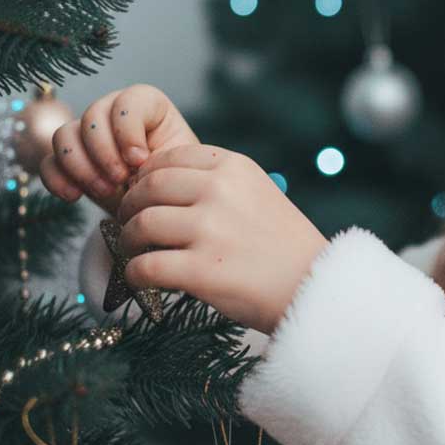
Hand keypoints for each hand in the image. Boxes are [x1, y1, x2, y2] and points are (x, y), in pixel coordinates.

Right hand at [39, 84, 199, 217]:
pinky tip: (74, 196)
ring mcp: (87, 135)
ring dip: (81, 166)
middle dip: (104, 152)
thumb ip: (161, 157)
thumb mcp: (178, 167)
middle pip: (92, 116)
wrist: (160, 207)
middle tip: (120, 180)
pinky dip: (57, 179)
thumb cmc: (175, 182)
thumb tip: (134, 162)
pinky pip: (48, 162)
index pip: (128, 101)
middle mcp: (113, 113)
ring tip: (105, 191)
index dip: (128, 130)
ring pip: (64, 135)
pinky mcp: (69, 161)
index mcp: (148, 106)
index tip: (140, 160)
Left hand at [115, 143, 329, 334]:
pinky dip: (135, 275)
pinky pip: (144, 267)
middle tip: (130, 224)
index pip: (169, 158)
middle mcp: (220, 191)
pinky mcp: (201, 270)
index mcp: (235, 167)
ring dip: (129, 241)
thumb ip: (217, 183)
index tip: (144, 195)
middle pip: (148, 188)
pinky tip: (142, 279)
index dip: (146, 177)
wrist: (315, 286)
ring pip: (141, 225)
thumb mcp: (259, 193)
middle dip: (130, 207)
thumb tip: (156, 185)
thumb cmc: (284, 245)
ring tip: (137, 252)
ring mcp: (210, 230)